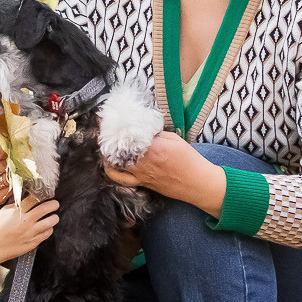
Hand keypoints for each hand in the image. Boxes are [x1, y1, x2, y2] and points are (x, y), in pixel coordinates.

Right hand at [0, 136, 10, 204]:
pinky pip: (10, 188)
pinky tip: (5, 180)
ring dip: (11, 173)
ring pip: (8, 177)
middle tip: (10, 159)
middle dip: (10, 161)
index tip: (11, 147)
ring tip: (7, 169)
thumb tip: (14, 141)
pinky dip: (11, 183)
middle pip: (4, 165)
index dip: (7, 149)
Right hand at [0, 196, 57, 258]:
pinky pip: (47, 234)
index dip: (42, 195)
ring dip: (54, 217)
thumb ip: (16, 205)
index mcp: (18, 212)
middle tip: (55, 204)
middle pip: (46, 208)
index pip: (35, 198)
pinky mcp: (33, 243)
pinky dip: (49, 229)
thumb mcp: (3, 212)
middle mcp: (26, 221)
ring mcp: (30, 233)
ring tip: (53, 216)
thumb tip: (25, 198)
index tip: (45, 195)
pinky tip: (46, 227)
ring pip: (50, 222)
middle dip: (54, 204)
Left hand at [103, 131, 227, 216]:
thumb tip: (144, 128)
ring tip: (105, 142)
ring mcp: (140, 174)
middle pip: (118, 147)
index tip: (107, 117)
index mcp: (152, 147)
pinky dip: (111, 170)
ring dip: (108, 151)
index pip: (128, 133)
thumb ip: (157, 133)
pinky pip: (121, 178)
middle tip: (103, 127)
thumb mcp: (175, 139)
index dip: (115, 125)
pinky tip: (109, 163)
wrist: (197, 183)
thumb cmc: (190, 160)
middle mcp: (143, 161)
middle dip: (108, 136)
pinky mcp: (141, 183)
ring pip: (116, 162)